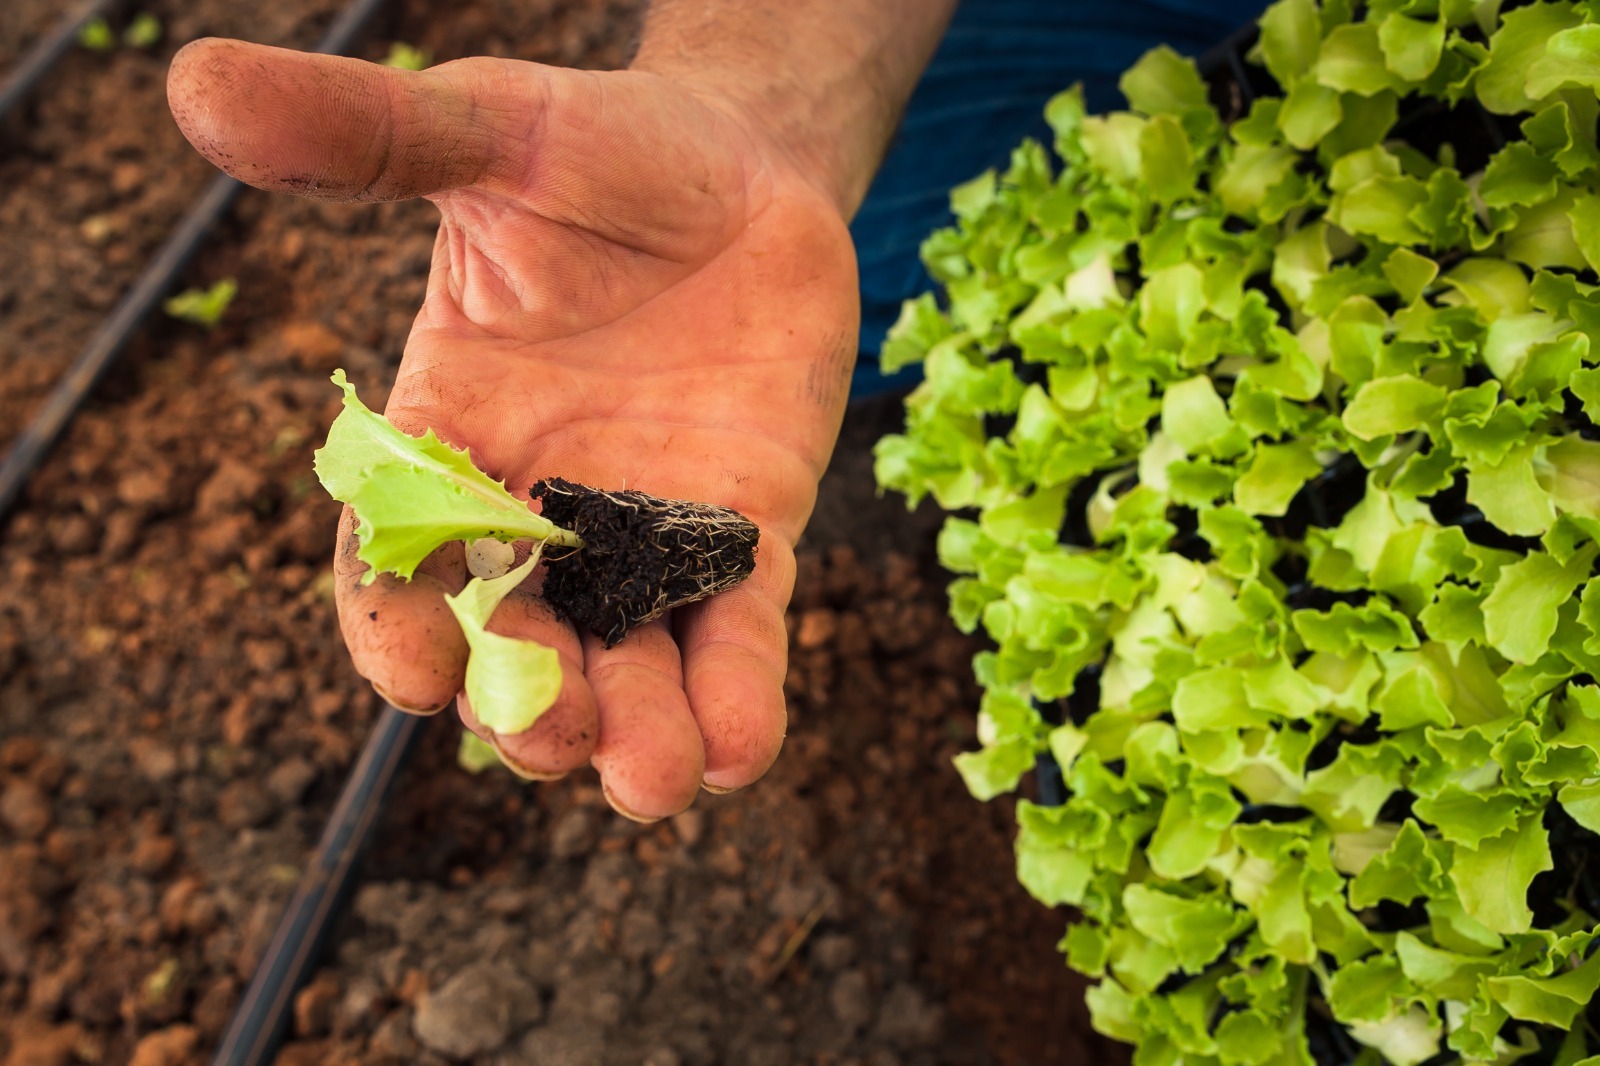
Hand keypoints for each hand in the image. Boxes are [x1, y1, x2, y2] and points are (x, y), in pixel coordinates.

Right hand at [167, 39, 858, 819]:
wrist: (744, 165)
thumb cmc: (603, 150)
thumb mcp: (488, 133)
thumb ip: (366, 136)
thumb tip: (200, 91)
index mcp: (451, 437)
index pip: (397, 558)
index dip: (395, 623)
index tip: (418, 674)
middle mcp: (544, 509)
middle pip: (514, 643)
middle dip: (527, 704)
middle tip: (550, 737)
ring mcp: (649, 531)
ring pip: (627, 665)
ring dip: (633, 734)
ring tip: (650, 779)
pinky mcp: (749, 532)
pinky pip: (739, 633)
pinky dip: (739, 698)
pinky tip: (737, 753)